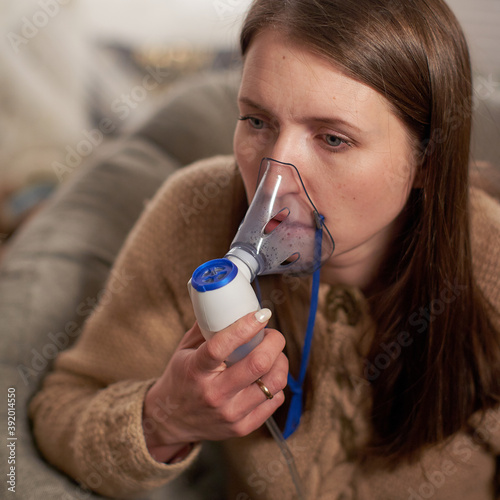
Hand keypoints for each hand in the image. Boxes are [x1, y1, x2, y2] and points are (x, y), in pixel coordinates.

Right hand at [142, 309, 287, 462]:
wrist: (170, 420)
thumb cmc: (182, 378)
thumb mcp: (185, 349)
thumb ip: (206, 326)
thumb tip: (230, 303)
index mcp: (196, 370)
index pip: (222, 345)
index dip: (246, 326)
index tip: (261, 314)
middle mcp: (214, 394)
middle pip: (258, 364)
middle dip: (274, 341)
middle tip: (272, 334)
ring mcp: (230, 413)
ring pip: (273, 383)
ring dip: (280, 362)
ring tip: (274, 354)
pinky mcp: (242, 427)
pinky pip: (274, 401)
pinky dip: (276, 384)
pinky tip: (267, 376)